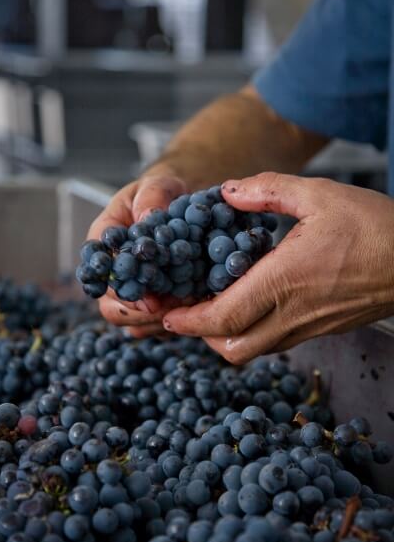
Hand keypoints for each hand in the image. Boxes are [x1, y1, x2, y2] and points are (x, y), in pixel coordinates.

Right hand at [87, 173, 187, 337]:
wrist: (180, 205)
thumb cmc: (162, 194)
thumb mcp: (157, 186)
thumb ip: (152, 198)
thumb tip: (148, 219)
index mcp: (104, 243)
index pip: (99, 273)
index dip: (120, 289)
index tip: (149, 298)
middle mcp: (113, 273)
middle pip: (111, 308)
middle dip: (139, 313)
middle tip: (171, 309)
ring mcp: (131, 291)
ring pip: (132, 322)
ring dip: (157, 321)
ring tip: (186, 308)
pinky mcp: (151, 304)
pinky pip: (155, 326)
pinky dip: (173, 322)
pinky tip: (194, 309)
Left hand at [163, 172, 393, 362]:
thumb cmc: (375, 227)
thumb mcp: (320, 194)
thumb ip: (267, 190)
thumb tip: (228, 191)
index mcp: (285, 281)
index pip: (224, 317)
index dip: (190, 322)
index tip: (168, 316)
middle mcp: (293, 313)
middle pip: (232, 347)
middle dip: (201, 336)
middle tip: (185, 314)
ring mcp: (309, 327)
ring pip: (254, 351)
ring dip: (226, 338)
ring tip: (213, 312)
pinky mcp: (321, 330)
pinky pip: (276, 344)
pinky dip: (252, 334)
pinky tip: (250, 308)